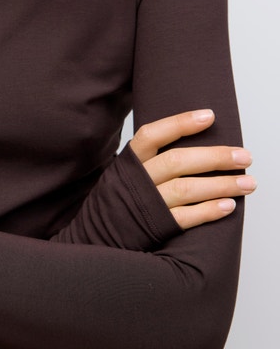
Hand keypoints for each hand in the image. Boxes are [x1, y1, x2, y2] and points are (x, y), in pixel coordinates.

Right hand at [130, 110, 255, 229]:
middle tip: (244, 156)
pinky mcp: (156, 226)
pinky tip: (229, 206)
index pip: (153, 134)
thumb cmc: (124, 196)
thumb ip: (153, 157)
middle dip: (215, 157)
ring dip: (220, 185)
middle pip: (177, 162)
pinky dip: (208, 211)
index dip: (180, 124)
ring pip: (186, 189)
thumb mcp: (128, 170)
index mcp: (130, 160)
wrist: (101, 232)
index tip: (209, 116)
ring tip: (248, 184)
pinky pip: (185, 218)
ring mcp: (147, 203)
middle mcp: (138, 180)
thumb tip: (196, 142)